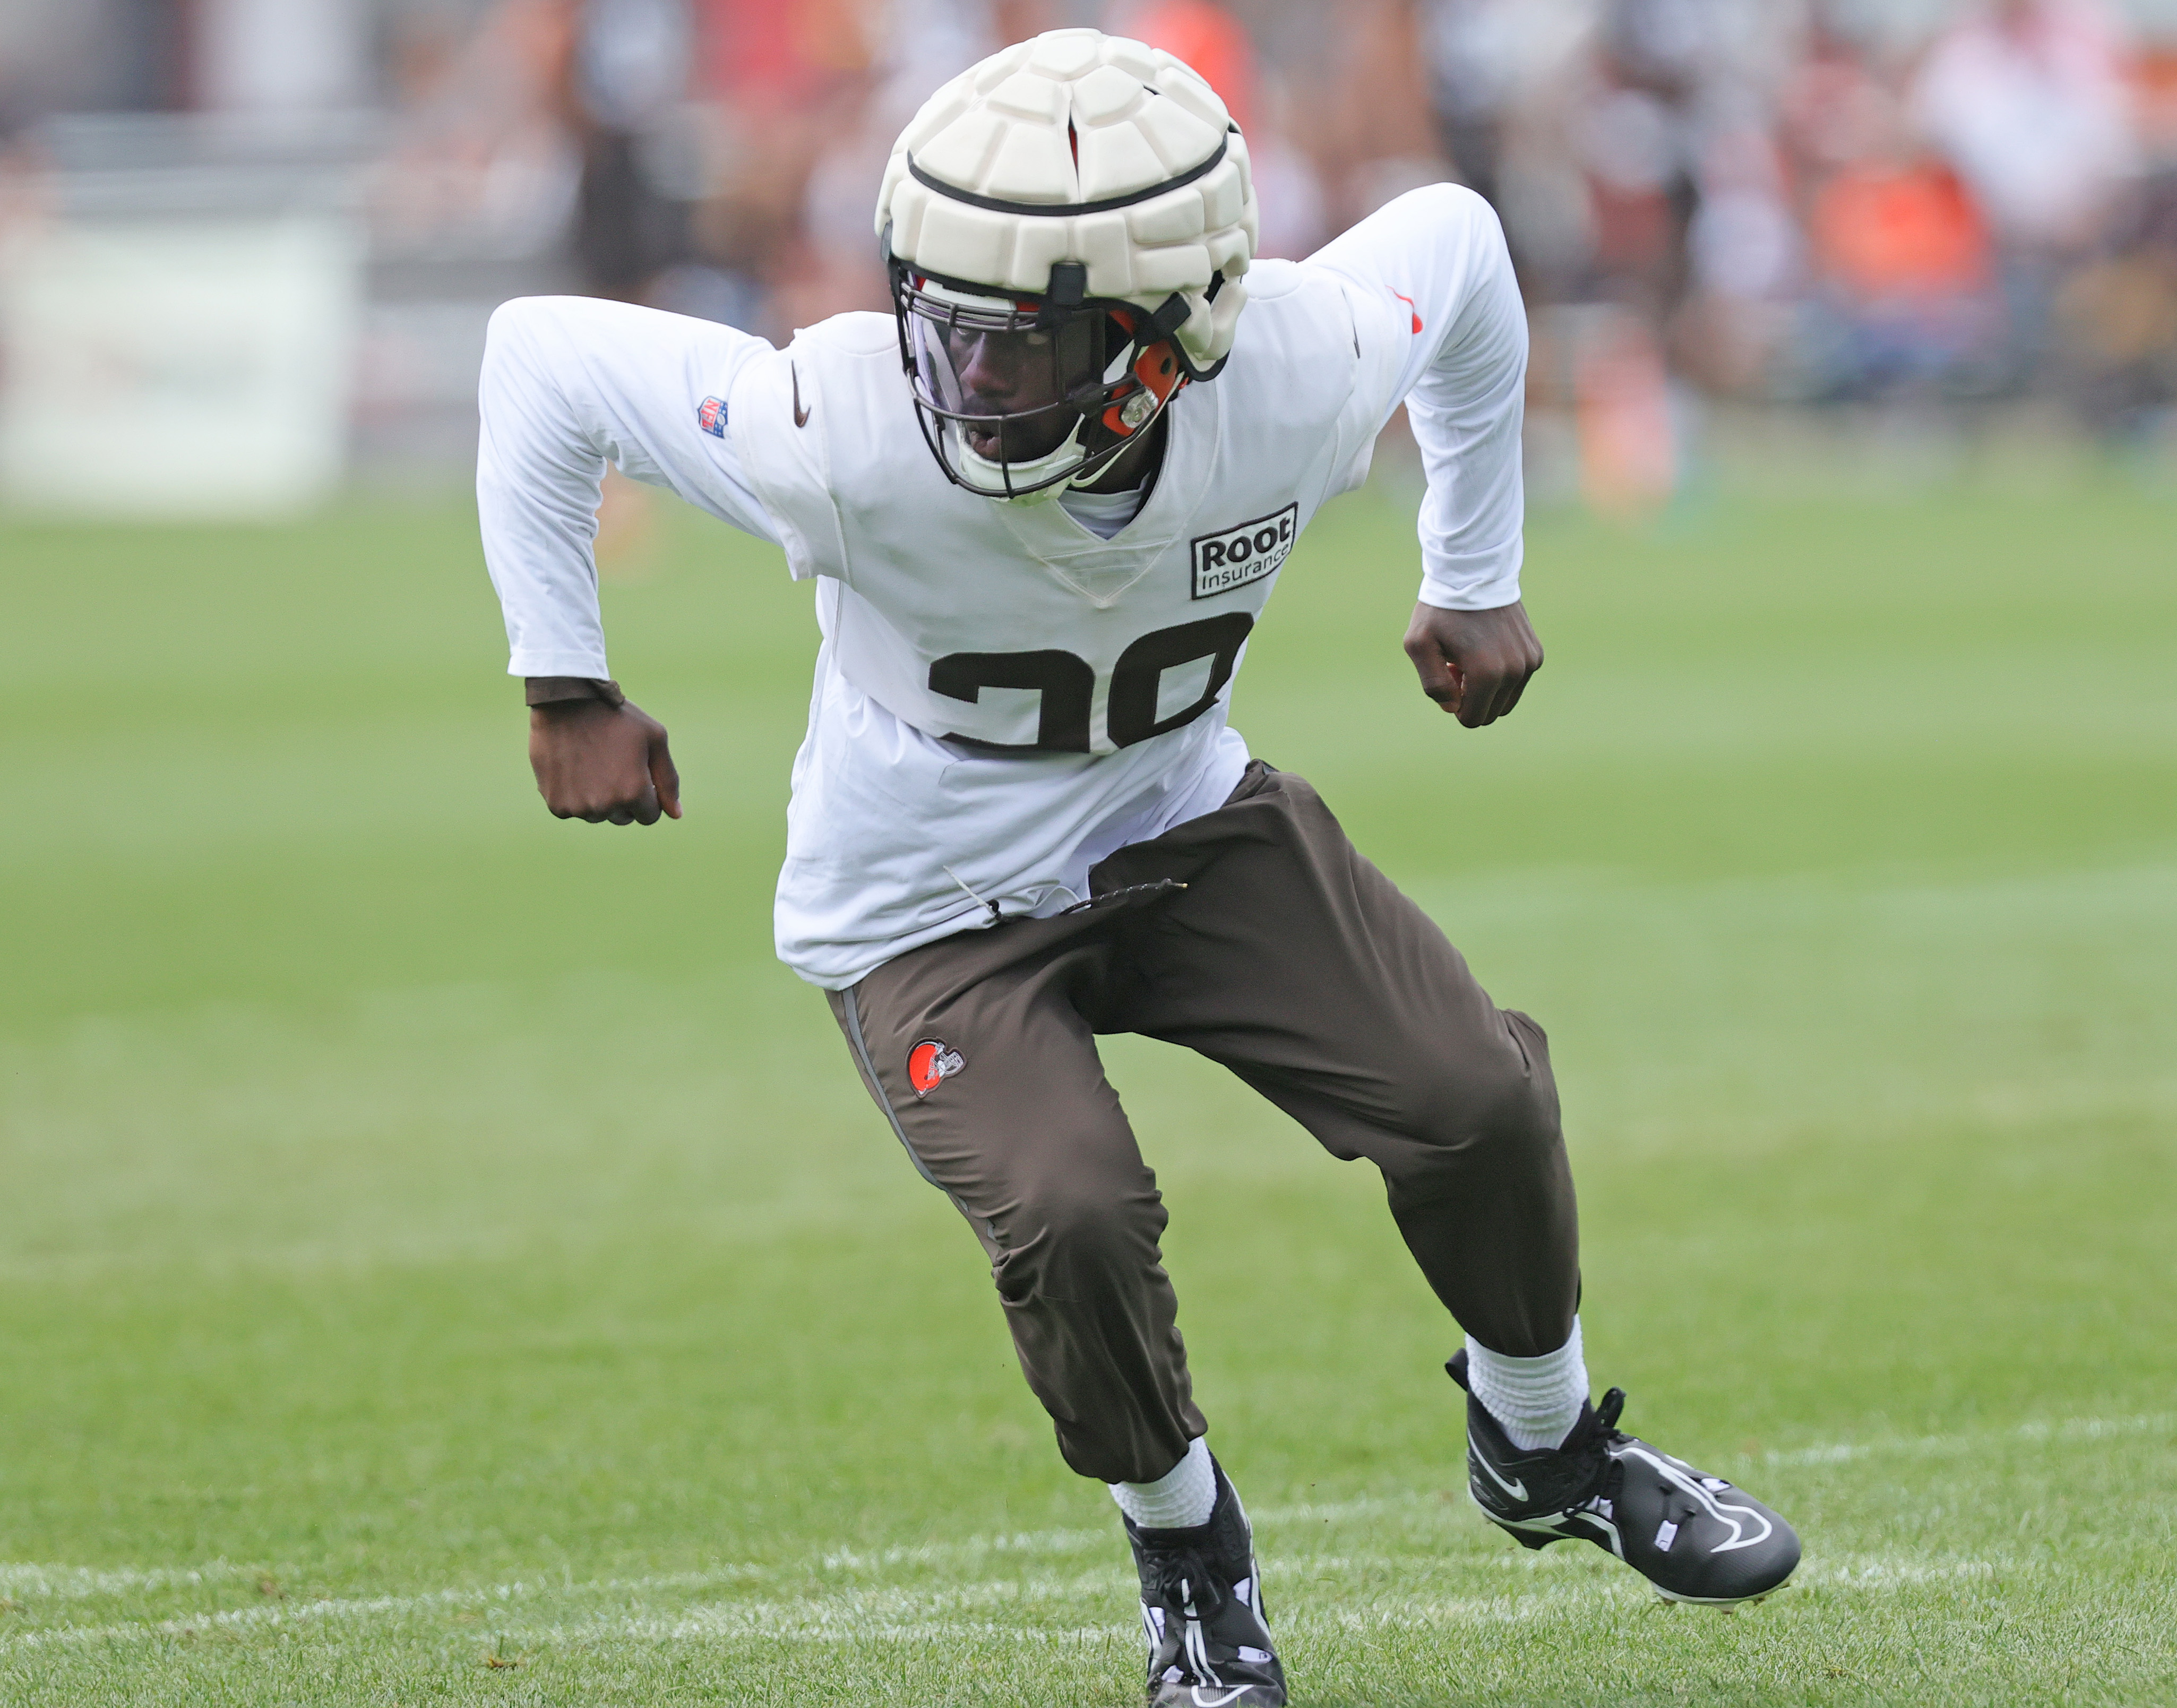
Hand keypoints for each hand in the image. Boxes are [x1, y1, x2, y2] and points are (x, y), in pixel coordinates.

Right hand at [528, 697, 681, 824]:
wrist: (566, 701)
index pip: (650, 816)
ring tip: (592, 764)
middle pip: (623, 817)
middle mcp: (606, 806)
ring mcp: (579, 807)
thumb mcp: (654, 739)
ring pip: (597, 815)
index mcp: (634, 792)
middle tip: (612, 765)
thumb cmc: (616, 717)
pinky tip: (573, 768)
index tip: (636, 772)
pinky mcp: (556, 804)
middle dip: (623, 797)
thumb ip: (668, 779)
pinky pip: (572, 810)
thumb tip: (676, 815)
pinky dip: (573, 795)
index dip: (646, 794)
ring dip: (598, 798)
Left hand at [1402, 599, 1543, 727]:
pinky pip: (1517, 683)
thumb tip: (1453, 708)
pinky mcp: (1536, 653)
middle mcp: (1515, 671)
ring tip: (1471, 658)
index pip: (1472, 719)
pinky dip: (1502, 675)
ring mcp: (1529, 662)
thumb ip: (1432, 685)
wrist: (1475, 573)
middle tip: (1457, 666)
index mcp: (1487, 673)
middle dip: (1471, 699)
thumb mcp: (1419, 645)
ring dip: (1487, 689)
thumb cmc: (1441, 610)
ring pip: (1506, 701)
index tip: (1448, 675)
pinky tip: (1486, 648)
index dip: (1454, 705)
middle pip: (1491, 713)